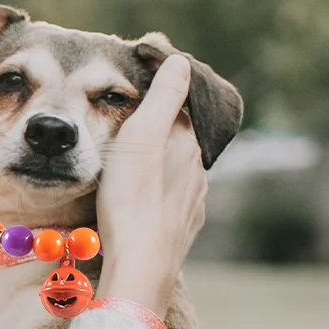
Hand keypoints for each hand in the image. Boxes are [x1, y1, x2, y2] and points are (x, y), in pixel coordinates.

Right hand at [94, 52, 206, 316]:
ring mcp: (193, 203)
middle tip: (130, 126)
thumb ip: (163, 97)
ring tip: (133, 164)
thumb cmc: (132, 199)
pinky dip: (159, 192)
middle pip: (180, 140)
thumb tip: (180, 61)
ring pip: (178, 172)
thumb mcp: (141, 137)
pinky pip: (173, 201)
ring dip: (160, 164)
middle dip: (161, 131)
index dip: (162, 97)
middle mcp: (198, 171)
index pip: (181, 107)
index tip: (139, 92)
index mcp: (188, 143)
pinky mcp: (182, 229)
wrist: (139, 266)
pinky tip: (142, 199)